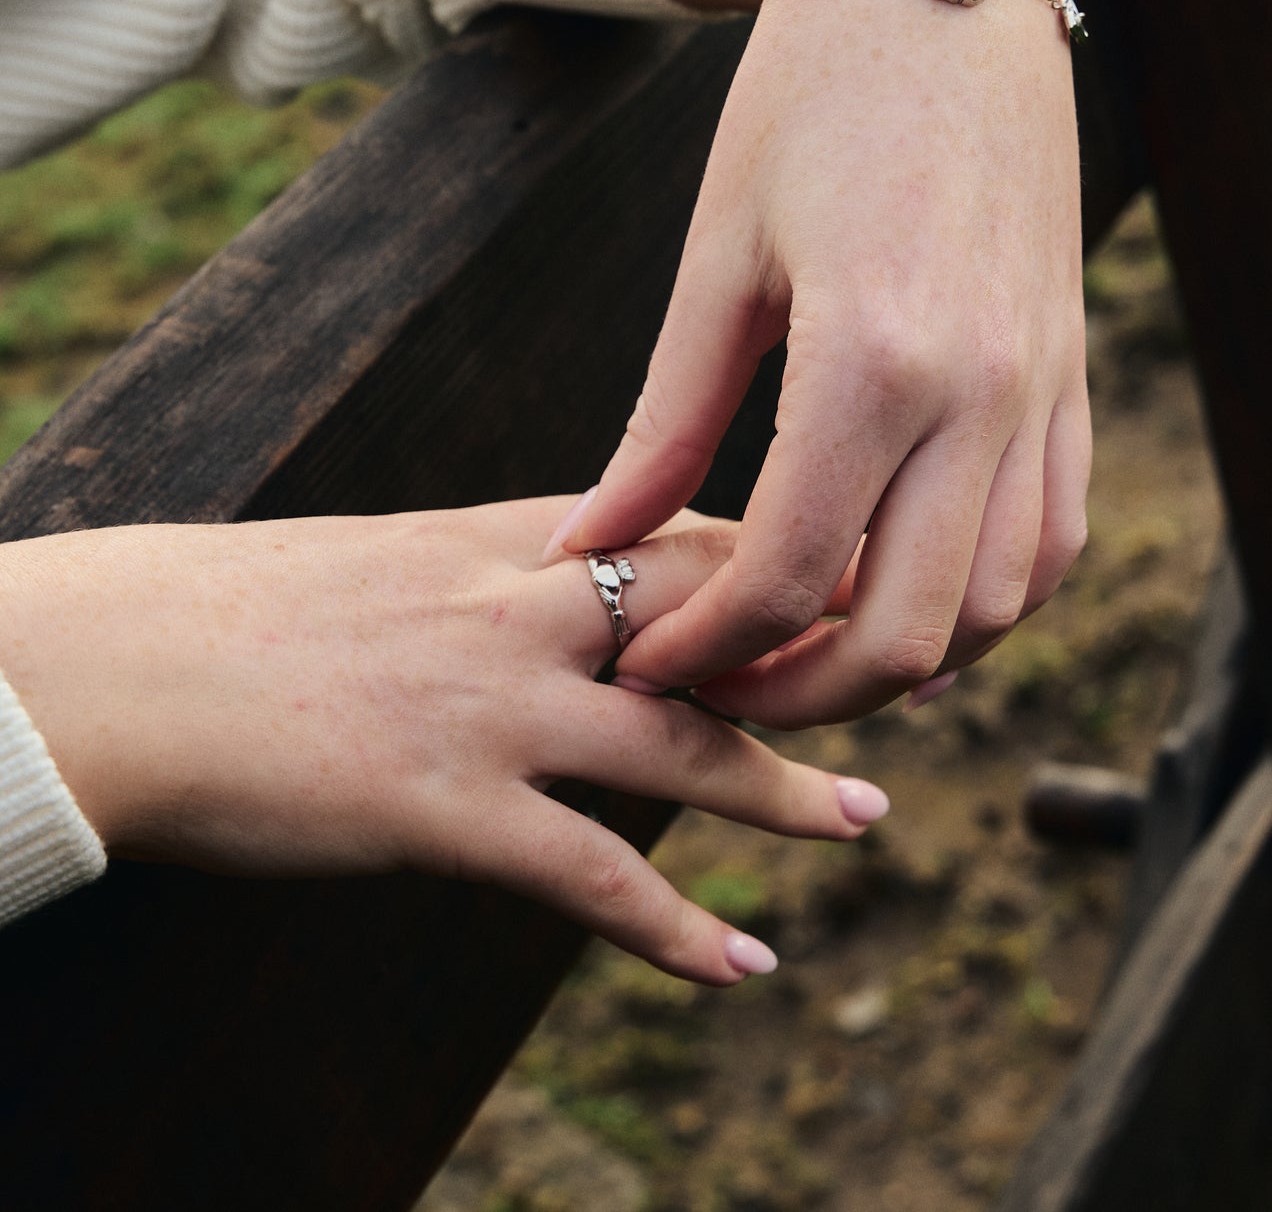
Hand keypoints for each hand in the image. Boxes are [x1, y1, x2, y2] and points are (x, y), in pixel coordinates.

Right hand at [0, 502, 887, 981]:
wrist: (131, 664)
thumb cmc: (249, 609)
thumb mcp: (391, 554)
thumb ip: (493, 565)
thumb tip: (566, 581)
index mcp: (505, 538)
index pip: (681, 534)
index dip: (778, 564)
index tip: (852, 583)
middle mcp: (518, 609)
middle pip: (711, 626)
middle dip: (816, 661)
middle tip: (910, 687)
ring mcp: (491, 707)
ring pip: (682, 746)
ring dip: (786, 794)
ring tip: (867, 823)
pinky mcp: (446, 806)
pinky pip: (592, 876)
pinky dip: (674, 929)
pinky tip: (736, 967)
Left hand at [553, 0, 1089, 725]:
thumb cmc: (803, 106)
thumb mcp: (717, 263)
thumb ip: (661, 423)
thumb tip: (585, 546)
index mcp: (874, 357)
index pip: (789, 575)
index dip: (704, 649)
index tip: (641, 661)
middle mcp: (983, 391)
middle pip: (906, 630)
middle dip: (799, 692)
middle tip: (718, 687)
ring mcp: (1045, 387)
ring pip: (1000, 606)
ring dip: (904, 661)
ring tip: (805, 649)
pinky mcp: (1071, 375)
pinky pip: (1051, 538)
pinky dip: (986, 600)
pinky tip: (905, 596)